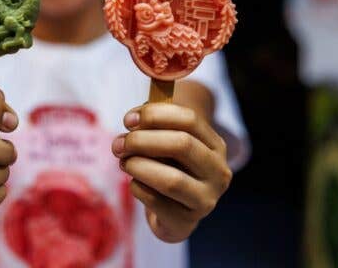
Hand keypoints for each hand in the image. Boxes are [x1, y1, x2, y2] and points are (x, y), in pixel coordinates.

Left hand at [112, 103, 231, 242]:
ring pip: (171, 180)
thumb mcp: (166, 142)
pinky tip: (134, 183)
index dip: (155, 114)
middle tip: (119, 144)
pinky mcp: (186, 221)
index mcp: (215, 145)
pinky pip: (155, 200)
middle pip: (182, 145)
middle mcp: (218, 172)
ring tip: (124, 162)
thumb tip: (133, 118)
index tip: (128, 119)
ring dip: (138, 166)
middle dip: (142, 141)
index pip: (189, 119)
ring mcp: (205, 200)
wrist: (174, 213)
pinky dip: (137, 187)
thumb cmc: (169, 167)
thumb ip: (152, 125)